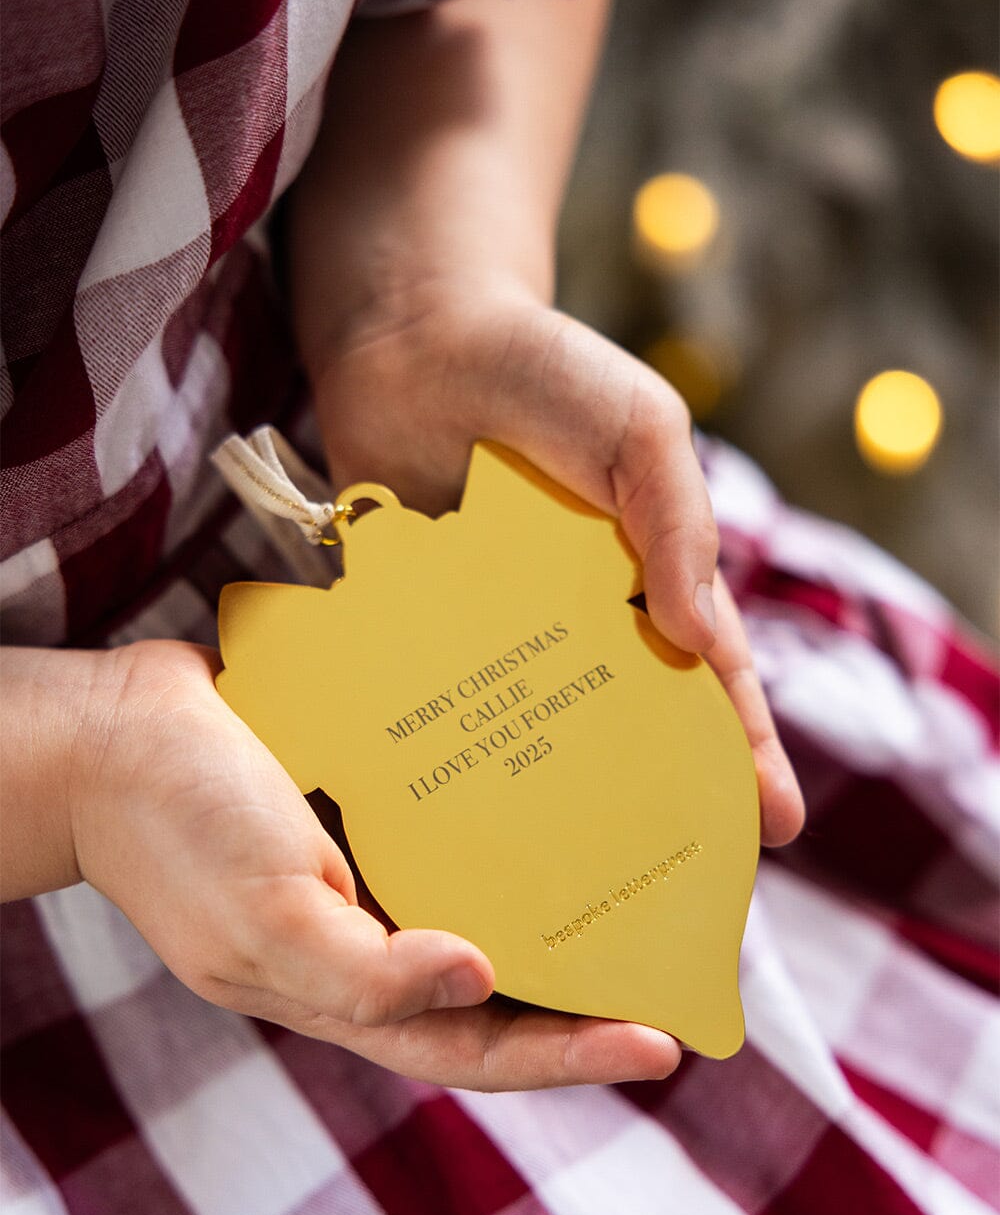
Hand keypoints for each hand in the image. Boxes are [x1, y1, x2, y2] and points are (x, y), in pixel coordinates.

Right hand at [58, 639, 679, 1088]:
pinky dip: (509, 812)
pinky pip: (458, 816)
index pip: (477, 1045)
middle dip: (585, 982)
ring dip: (559, 892)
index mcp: (347, 985)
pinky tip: (560, 781)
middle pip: (501, 980)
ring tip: (643, 873)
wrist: (114, 732)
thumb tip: (478, 980)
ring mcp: (377, 864)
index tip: (657, 1043)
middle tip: (677, 958)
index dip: (566, 1054)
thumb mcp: (262, 921)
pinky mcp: (376, 797)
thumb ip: (363, 974)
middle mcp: (376, 931)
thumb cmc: (176, 830)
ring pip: (490, 893)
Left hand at [310, 281, 804, 846]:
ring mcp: (500, 627)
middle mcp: (576, 618)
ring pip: (537, 728)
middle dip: (655, 798)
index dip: (745, 749)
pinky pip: (447, 696)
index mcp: (647, 577)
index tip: (774, 823)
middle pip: (625, 725)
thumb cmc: (543, 371)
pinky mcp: (426, 625)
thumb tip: (700, 640)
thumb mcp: (640, 431)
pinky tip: (458, 816)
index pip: (708, 678)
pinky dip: (457, 750)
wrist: (413, 334)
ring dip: (555, 797)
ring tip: (567, 879)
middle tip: (675, 880)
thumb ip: (674, 524)